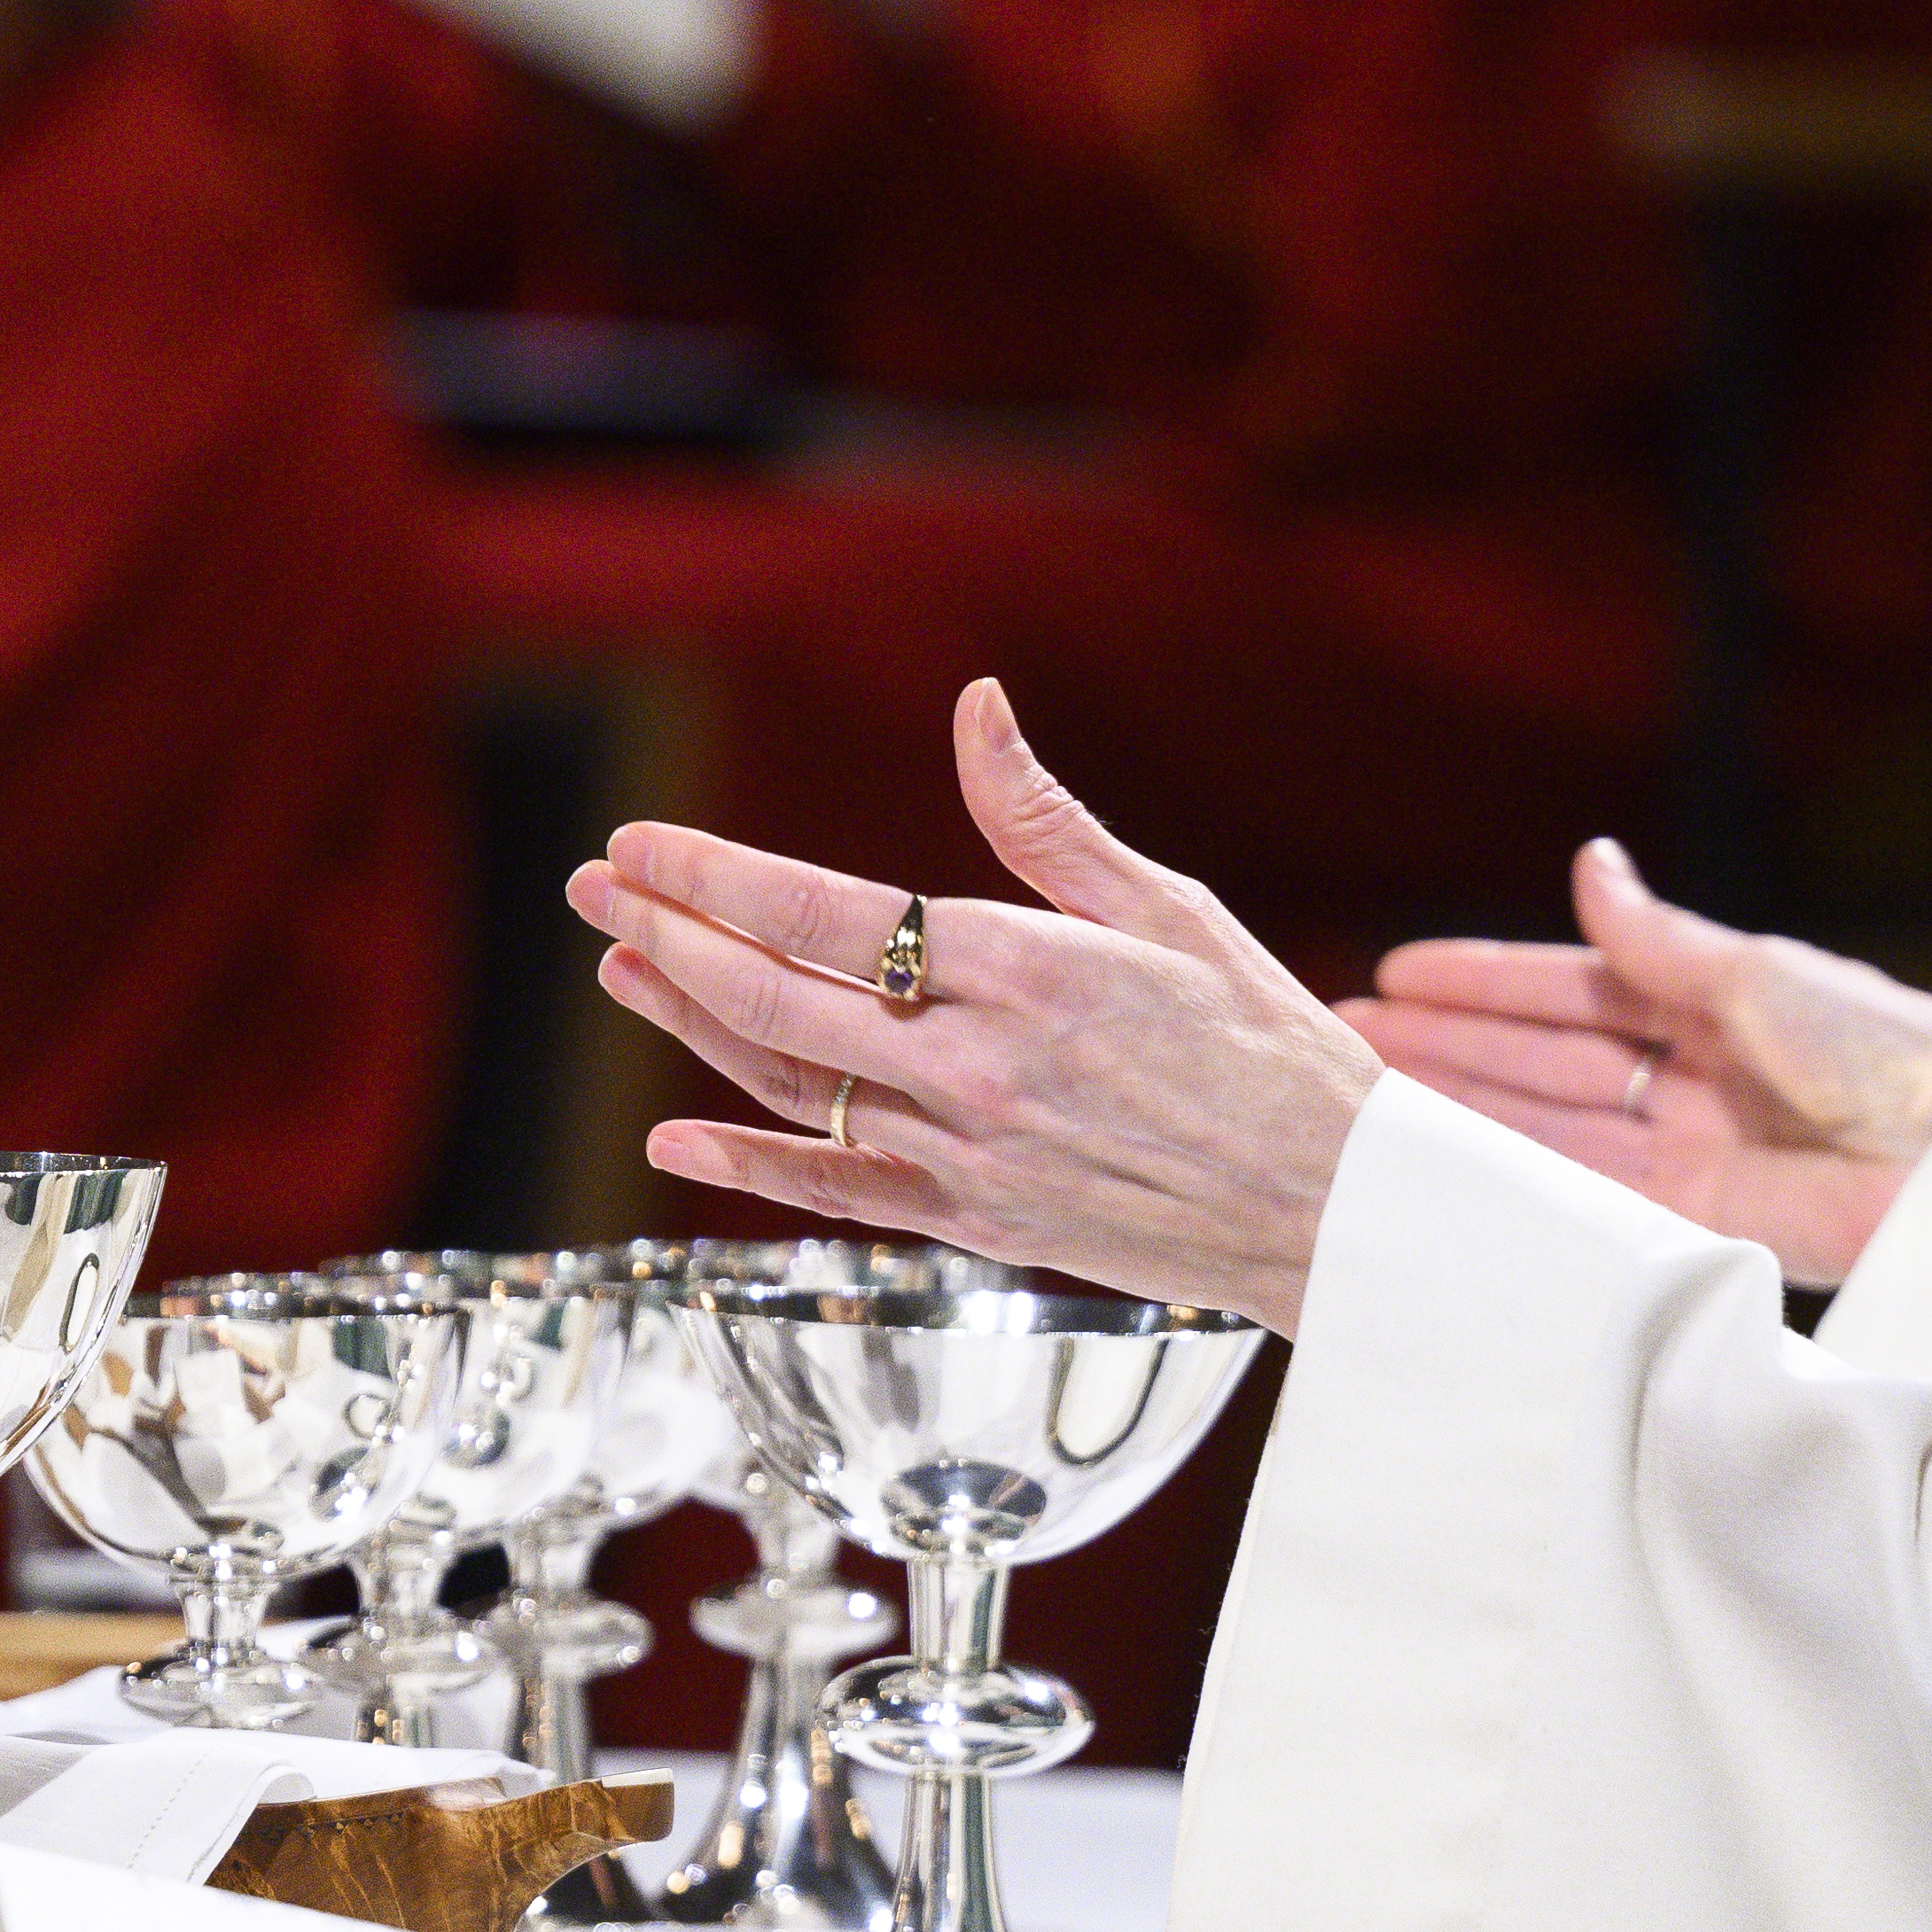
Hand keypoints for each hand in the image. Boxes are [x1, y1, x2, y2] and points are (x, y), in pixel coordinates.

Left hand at [571, 678, 1371, 1328]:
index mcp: (1028, 967)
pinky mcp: (977, 1225)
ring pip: (795, 1088)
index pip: (827, 912)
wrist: (1335, 1209)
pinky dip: (748, 1168)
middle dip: (674, 936)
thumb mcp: (1167, 904)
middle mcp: (981, 1063)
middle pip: (782, 997)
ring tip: (622, 968)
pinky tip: (673, 1140)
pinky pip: (837, 1196)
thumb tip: (973, 706)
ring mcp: (971, 1153)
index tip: (640, 844)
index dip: (715, 877)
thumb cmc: (1264, 1043)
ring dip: (694, 1027)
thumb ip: (1044, 818)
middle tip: (597, 890)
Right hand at [1341, 837, 1931, 1281]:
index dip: (1486, 981)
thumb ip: (1657, 940)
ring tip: (1368, 1088)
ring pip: (1546, 1120)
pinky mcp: (1688, 1219)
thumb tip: (1590, 865)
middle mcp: (1689, 1073)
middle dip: (1449, 1045)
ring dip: (1460, 1103)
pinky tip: (1443, 1152)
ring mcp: (1685, 1148)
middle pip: (1545, 1055)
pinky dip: (1512, 1168)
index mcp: (1714, 999)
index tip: (1399, 973)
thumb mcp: (1761, 975)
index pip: (1575, 985)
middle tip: (1349, 1037)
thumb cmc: (1888, 1055)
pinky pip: (1581, 1186)